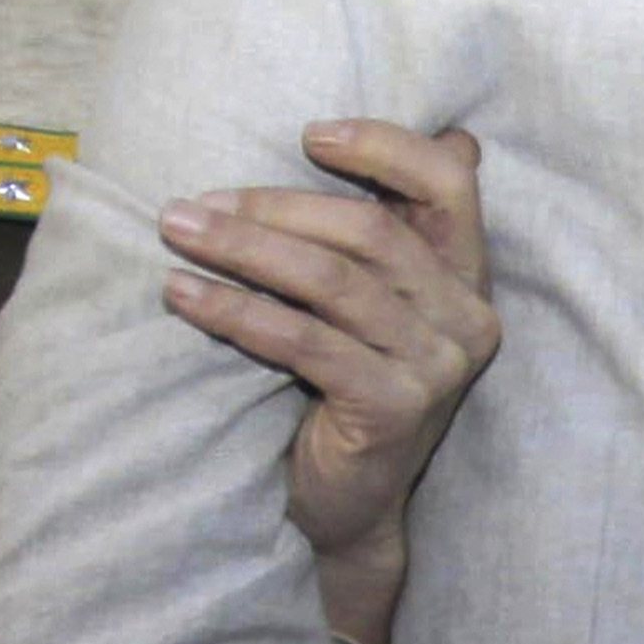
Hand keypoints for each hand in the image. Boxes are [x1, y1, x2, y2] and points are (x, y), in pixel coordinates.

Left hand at [159, 121, 498, 643]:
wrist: (347, 509)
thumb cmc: (344, 390)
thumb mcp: (370, 306)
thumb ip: (374, 234)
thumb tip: (344, 136)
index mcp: (467, 277)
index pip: (449, 184)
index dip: (383, 146)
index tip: (307, 134)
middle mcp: (466, 318)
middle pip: (370, 231)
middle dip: (273, 206)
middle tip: (192, 203)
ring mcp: (436, 367)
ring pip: (332, 281)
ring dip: (243, 250)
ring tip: (176, 232)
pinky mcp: (393, 407)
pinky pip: (305, 341)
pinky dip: (236, 311)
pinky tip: (184, 296)